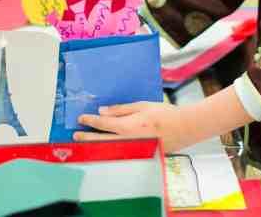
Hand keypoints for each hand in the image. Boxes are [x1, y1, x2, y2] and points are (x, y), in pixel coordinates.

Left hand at [74, 101, 194, 152]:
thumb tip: (102, 111)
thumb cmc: (165, 114)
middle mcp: (129, 140)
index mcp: (128, 126)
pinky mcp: (140, 156)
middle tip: (76, 135)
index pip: (103, 124)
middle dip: (87, 137)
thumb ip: (121, 109)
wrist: (184, 128)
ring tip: (85, 144)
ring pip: (109, 151)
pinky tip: (104, 150)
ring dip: (96, 147)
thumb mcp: (141, 106)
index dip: (90, 121)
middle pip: (101, 140)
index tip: (81, 118)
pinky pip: (120, 155)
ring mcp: (134, 150)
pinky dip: (110, 153)